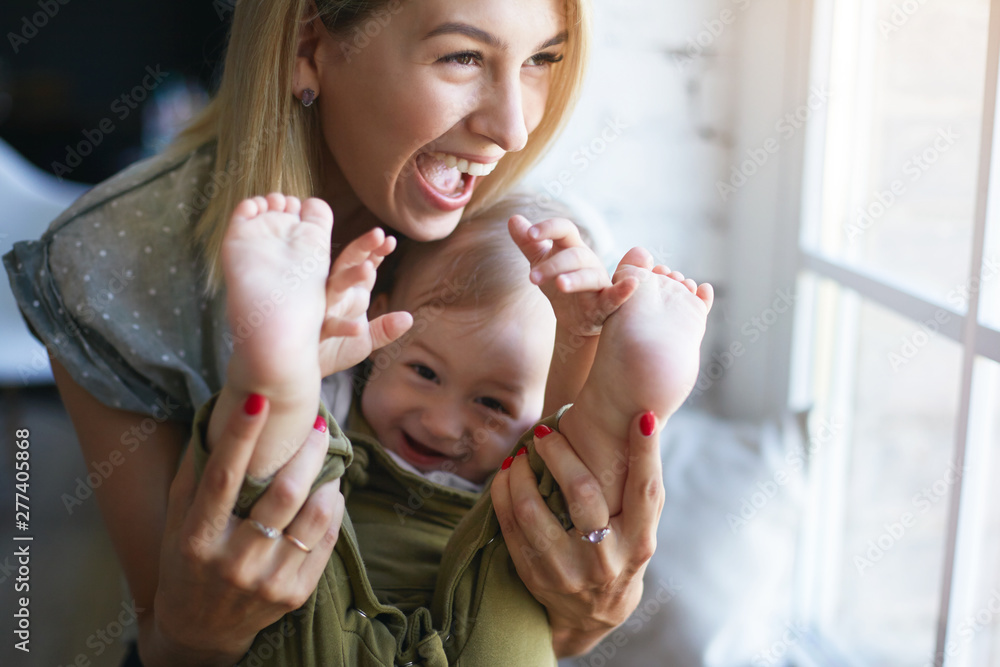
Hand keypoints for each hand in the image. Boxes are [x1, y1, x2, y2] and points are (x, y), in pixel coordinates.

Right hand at [146, 398, 343, 665]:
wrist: (200, 630)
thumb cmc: (186, 562)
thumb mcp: (176, 522)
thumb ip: (193, 474)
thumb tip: (216, 416)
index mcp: (197, 539)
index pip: (222, 479)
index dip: (240, 437)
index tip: (258, 399)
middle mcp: (233, 562)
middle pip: (283, 495)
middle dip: (306, 451)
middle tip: (318, 424)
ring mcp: (268, 582)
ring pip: (313, 516)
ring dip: (326, 477)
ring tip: (327, 456)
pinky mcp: (295, 594)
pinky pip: (325, 539)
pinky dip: (332, 507)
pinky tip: (329, 489)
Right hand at [317, 228, 411, 376]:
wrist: (303, 372)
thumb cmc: (332, 349)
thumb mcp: (365, 341)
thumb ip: (386, 329)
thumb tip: (409, 318)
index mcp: (348, 291)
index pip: (363, 264)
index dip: (376, 251)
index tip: (390, 240)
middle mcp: (335, 294)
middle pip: (348, 263)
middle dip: (363, 248)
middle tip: (379, 234)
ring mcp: (322, 309)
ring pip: (335, 286)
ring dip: (351, 277)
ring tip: (369, 269)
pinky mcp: (314, 331)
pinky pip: (329, 325)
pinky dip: (343, 327)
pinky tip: (359, 328)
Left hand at [490, 412, 663, 656]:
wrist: (594, 616)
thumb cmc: (622, 553)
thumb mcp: (641, 531)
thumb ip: (641, 490)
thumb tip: (642, 426)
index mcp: (638, 542)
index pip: (645, 491)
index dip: (645, 452)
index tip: (643, 415)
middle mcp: (605, 559)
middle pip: (582, 494)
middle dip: (560, 455)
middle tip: (545, 432)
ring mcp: (566, 570)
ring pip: (533, 510)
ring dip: (521, 473)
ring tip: (521, 454)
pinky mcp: (534, 574)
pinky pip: (509, 524)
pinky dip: (503, 491)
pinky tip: (506, 474)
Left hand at [508, 215, 636, 335]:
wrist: (575, 318)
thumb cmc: (560, 283)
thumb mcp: (542, 262)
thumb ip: (528, 243)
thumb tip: (513, 218)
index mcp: (571, 248)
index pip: (563, 229)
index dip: (548, 228)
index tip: (529, 233)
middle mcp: (587, 261)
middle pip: (574, 255)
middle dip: (552, 265)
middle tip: (531, 278)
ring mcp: (598, 282)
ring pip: (589, 276)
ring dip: (575, 279)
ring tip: (559, 284)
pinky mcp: (607, 304)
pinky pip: (617, 295)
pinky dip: (625, 290)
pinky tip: (631, 284)